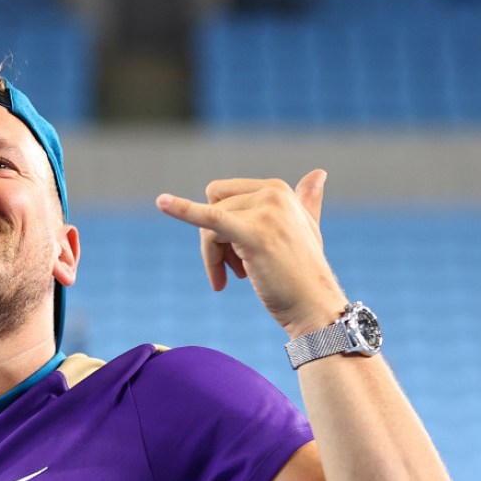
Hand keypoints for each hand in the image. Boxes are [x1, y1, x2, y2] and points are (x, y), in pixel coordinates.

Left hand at [156, 170, 346, 338]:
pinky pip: (210, 219)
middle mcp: (272, 193)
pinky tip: (161, 202)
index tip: (237, 256)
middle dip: (214, 240)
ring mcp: (265, 211)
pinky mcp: (253, 233)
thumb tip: (318, 173)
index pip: (222, 196)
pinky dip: (182, 209)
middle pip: (212, 206)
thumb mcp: (308, 229)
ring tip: (229, 279)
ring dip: (213, 257)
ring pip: (208, 225)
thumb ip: (307, 201)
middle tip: (231, 271)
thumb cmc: (305, 273)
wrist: (313, 306)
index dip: (220, 226)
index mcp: (277, 188)